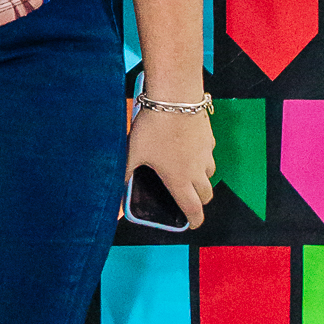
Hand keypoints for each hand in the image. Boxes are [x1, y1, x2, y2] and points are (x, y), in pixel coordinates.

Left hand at [125, 108, 214, 228]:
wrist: (175, 98)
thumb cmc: (152, 128)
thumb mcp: (133, 152)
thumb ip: (125, 173)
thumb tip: (114, 191)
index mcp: (179, 179)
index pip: (193, 208)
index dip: (194, 220)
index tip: (193, 224)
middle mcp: (197, 170)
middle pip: (206, 194)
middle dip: (199, 201)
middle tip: (189, 200)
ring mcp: (206, 153)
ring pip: (210, 174)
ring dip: (202, 178)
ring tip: (187, 173)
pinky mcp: (209, 137)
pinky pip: (209, 153)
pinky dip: (202, 157)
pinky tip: (188, 148)